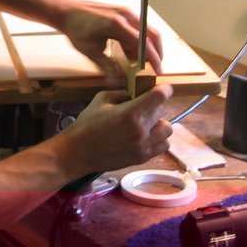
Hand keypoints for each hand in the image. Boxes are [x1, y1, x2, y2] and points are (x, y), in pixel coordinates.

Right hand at [60, 84, 174, 177]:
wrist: (79, 152)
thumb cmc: (87, 124)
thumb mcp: (102, 99)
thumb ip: (123, 93)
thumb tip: (137, 92)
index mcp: (131, 113)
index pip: (160, 97)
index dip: (164, 90)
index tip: (163, 89)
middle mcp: (141, 130)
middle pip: (163, 111)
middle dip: (155, 106)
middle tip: (143, 106)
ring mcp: (143, 146)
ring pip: (167, 129)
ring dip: (159, 123)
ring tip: (147, 123)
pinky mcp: (142, 157)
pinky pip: (163, 145)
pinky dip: (158, 139)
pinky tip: (146, 136)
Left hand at [61, 1, 163, 74]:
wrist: (68, 11)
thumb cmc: (76, 30)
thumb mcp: (90, 51)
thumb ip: (107, 66)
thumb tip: (118, 81)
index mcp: (117, 25)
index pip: (143, 43)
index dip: (153, 58)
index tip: (158, 70)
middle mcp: (126, 15)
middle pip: (152, 34)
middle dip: (157, 52)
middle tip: (155, 68)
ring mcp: (126, 12)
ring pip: (147, 31)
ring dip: (147, 47)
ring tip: (140, 62)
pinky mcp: (124, 12)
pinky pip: (138, 27)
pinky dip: (139, 40)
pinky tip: (129, 51)